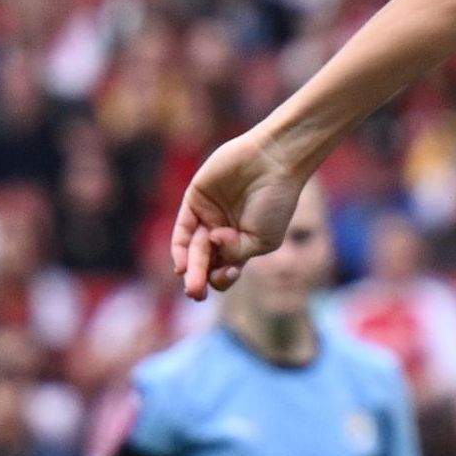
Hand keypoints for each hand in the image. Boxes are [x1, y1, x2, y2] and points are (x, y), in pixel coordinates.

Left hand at [175, 126, 309, 298]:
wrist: (273, 161)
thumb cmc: (275, 201)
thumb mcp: (262, 239)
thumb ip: (237, 253)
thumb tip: (212, 246)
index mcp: (242, 242)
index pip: (225, 269)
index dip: (224, 277)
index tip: (232, 273)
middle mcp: (223, 230)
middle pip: (206, 262)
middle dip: (201, 279)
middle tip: (196, 294)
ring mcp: (208, 215)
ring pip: (193, 249)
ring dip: (192, 268)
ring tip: (193, 286)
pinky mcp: (195, 198)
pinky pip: (182, 227)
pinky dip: (180, 247)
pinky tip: (181, 264)